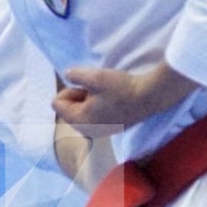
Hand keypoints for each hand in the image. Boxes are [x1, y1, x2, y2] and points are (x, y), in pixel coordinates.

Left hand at [53, 62, 199, 133]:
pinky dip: (99, 107)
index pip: (57, 104)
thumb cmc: (120, 87)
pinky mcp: (112, 129)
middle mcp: (87, 131)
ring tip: (104, 93)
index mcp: (79, 121)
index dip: (68, 89)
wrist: (149, 97)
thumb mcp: (94, 77)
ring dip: (89, 101)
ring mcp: (100, 132)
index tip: (85, 85)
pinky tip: (112, 100)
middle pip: (69, 110)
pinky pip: (95, 117)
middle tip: (95, 88)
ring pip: (83, 113)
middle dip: (78, 96)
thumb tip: (67, 75)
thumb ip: (75, 75)